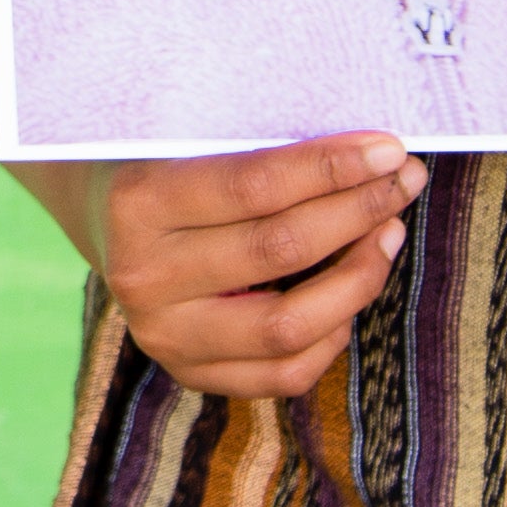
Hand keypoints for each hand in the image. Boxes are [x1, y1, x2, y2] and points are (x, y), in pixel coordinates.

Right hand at [90, 134, 422, 399]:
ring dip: (358, 277)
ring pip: (290, 325)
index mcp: (137, 202)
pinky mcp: (189, 373)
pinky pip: (284, 373)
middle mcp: (145, 276)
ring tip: (388, 232)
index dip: (331, 168)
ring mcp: (164, 335)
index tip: (389, 149)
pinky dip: (333, 334)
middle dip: (358, 211)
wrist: (103, 219)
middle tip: (403, 181)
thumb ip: (256, 141)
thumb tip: (366, 149)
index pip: (255, 186)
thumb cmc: (164, 161)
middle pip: (280, 250)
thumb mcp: (187, 133)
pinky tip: (352, 289)